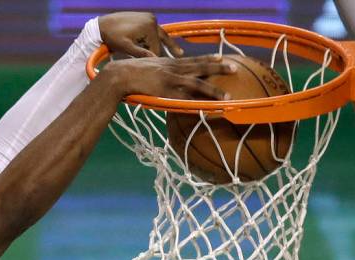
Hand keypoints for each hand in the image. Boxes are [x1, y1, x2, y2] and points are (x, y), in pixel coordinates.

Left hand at [99, 12, 183, 57]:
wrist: (101, 25)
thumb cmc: (112, 37)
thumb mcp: (126, 47)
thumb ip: (141, 53)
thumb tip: (155, 60)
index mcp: (149, 26)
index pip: (156, 47)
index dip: (156, 59)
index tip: (159, 69)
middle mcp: (151, 19)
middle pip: (161, 39)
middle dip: (168, 49)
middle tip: (181, 55)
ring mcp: (148, 17)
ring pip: (158, 35)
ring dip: (163, 43)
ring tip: (178, 52)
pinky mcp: (144, 17)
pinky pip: (152, 30)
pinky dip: (154, 38)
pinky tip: (160, 45)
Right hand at [102, 55, 236, 99]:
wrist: (119, 75)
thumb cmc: (128, 71)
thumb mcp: (146, 64)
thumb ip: (156, 68)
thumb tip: (158, 71)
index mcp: (168, 62)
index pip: (193, 58)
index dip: (208, 58)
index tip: (221, 57)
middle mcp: (172, 68)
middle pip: (200, 66)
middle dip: (218, 67)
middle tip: (234, 68)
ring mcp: (170, 79)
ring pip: (197, 83)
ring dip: (213, 90)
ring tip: (227, 96)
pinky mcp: (165, 91)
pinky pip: (184, 98)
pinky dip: (196, 103)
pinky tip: (206, 108)